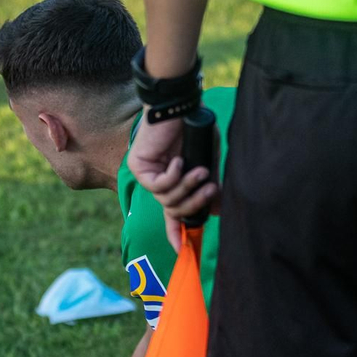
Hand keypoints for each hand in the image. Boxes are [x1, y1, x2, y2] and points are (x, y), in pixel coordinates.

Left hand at [129, 109, 217, 250]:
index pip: (172, 212)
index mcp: (173, 180)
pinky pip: (159, 185)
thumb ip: (210, 185)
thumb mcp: (208, 161)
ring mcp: (147, 173)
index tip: (180, 250)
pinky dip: (174, 175)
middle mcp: (158, 179)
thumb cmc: (196, 129)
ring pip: (166, 199)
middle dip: (194, 203)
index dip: (176, 231)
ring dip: (187, 187)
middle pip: (173, 209)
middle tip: (211, 190)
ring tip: (200, 171)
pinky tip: (179, 161)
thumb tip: (217, 211)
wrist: (182, 107)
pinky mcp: (139, 167)